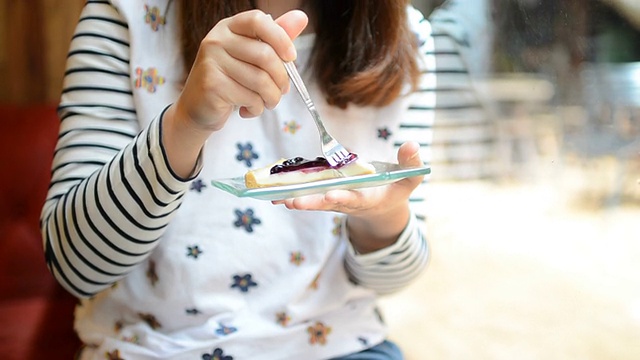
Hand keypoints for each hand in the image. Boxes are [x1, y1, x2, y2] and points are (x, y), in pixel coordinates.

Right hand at [162, 10, 307, 177]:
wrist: (199, 107)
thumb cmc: (230, 80)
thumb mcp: (253, 57)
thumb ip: (276, 38)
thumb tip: (301, 17)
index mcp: (229, 28)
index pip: (258, 20)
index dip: (280, 37)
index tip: (291, 57)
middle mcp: (217, 40)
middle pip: (265, 55)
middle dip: (281, 79)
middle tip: (282, 90)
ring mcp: (211, 62)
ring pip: (260, 80)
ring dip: (271, 98)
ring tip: (267, 102)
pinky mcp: (212, 85)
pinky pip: (250, 98)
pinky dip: (257, 108)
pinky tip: (248, 109)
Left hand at [273, 142, 423, 252]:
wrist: (382, 207)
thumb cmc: (396, 189)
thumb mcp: (410, 179)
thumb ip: (412, 164)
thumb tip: (412, 145)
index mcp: (368, 198)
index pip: (355, 198)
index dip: (343, 197)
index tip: (331, 195)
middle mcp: (348, 201)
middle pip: (327, 203)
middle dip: (311, 203)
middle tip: (293, 203)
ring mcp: (334, 200)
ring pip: (312, 200)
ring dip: (294, 200)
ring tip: (276, 198)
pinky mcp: (325, 196)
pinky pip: (307, 195)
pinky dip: (290, 194)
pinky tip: (272, 193)